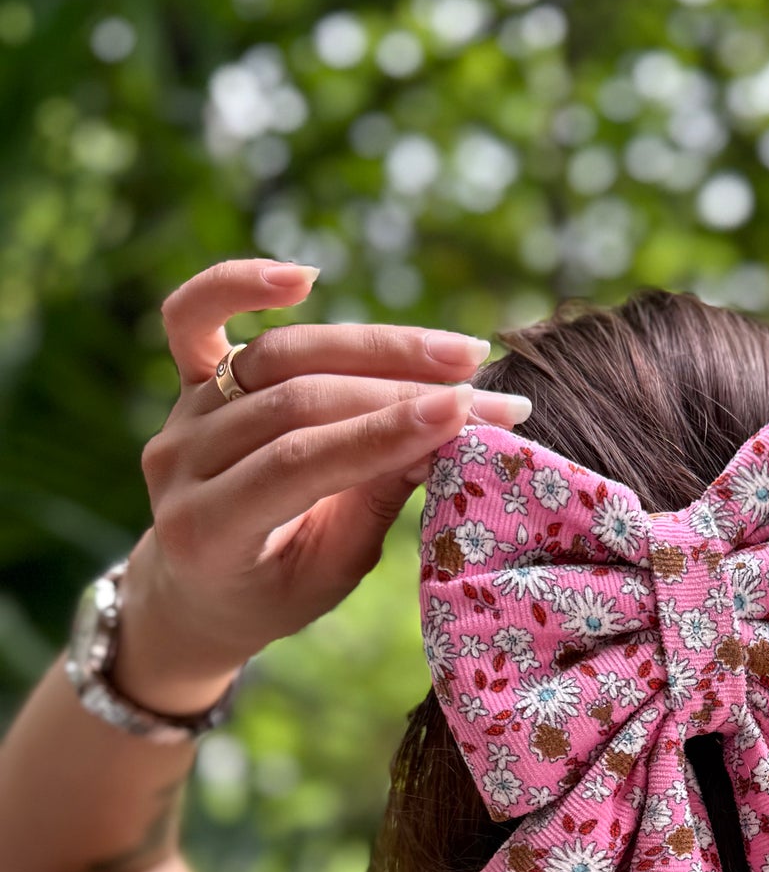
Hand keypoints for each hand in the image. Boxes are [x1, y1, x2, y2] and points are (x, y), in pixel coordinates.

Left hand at [115, 257, 533, 714]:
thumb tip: (439, 434)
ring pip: (279, 356)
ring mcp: (179, 414)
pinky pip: (192, 316)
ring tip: (457, 354)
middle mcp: (179, 463)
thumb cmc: (274, 593)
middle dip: (401, 393)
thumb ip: (371, 504)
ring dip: (375, 347)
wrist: (196, 589)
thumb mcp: (330, 574)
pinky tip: (305, 278)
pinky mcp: (184, 380)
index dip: (382, 432)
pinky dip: (239, 284)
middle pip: (297, 400)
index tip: (463, 412)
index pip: (300, 462)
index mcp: (205, 532)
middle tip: (486, 394)